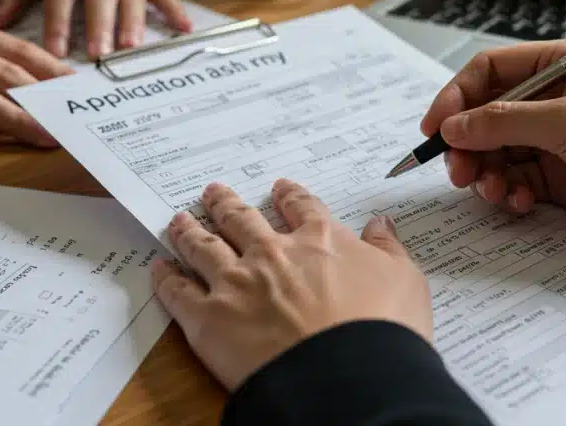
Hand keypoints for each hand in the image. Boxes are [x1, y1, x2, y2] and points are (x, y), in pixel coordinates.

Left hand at [152, 179, 431, 390]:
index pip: (302, 207)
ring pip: (203, 246)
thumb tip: (381, 226)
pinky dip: (166, 277)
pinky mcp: (208, 319)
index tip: (281, 188)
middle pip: (241, 218)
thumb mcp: (405, 281)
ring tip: (179, 220)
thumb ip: (388, 249)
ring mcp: (237, 283)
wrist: (347, 377)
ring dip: (189, 230)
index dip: (290, 195)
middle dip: (225, 203)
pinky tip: (159, 268)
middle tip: (213, 193)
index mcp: (321, 240)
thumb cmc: (383, 331)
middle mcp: (273, 253)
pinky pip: (178, 291)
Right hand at [420, 39, 565, 247]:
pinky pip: (518, 183)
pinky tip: (519, 203)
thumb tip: (452, 126)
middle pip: (488, 116)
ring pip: (498, 154)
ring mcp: (559, 142)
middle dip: (468, 144)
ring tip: (492, 191)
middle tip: (458, 171)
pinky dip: (509, 194)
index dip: (457, 96)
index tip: (435, 127)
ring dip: (486, 173)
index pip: (491, 71)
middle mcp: (556, 101)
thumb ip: (506, 122)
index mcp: (562, 66)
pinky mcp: (564, 181)